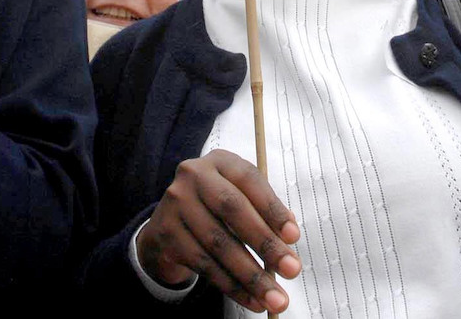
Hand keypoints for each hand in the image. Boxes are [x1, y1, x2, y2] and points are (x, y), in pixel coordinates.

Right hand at [135, 149, 301, 312]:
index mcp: (220, 161)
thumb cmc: (217, 207)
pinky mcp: (167, 234)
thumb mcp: (239, 196)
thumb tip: (288, 239)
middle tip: (291, 270)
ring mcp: (176, 204)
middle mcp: (194, 176)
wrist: (170, 222)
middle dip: (266, 243)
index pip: (250, 179)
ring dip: (251, 275)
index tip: (294, 236)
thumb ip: (263, 211)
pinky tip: (251, 299)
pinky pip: (204, 264)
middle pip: (233, 210)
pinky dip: (231, 286)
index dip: (273, 208)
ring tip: (274, 297)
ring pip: (219, 244)